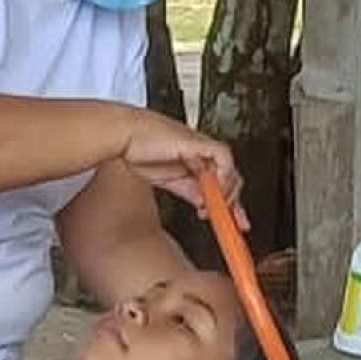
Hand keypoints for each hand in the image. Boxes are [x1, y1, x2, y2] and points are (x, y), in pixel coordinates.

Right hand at [119, 108, 247, 229]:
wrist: (125, 136)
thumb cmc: (139, 152)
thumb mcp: (170, 182)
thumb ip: (190, 192)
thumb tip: (205, 206)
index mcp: (197, 164)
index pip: (223, 185)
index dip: (231, 205)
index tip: (235, 223)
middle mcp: (203, 155)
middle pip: (232, 179)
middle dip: (235, 204)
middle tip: (235, 222)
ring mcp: (202, 148)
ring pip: (231, 170)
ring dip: (228, 193)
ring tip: (216, 207)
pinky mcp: (199, 142)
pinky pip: (223, 157)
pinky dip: (225, 174)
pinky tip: (216, 188)